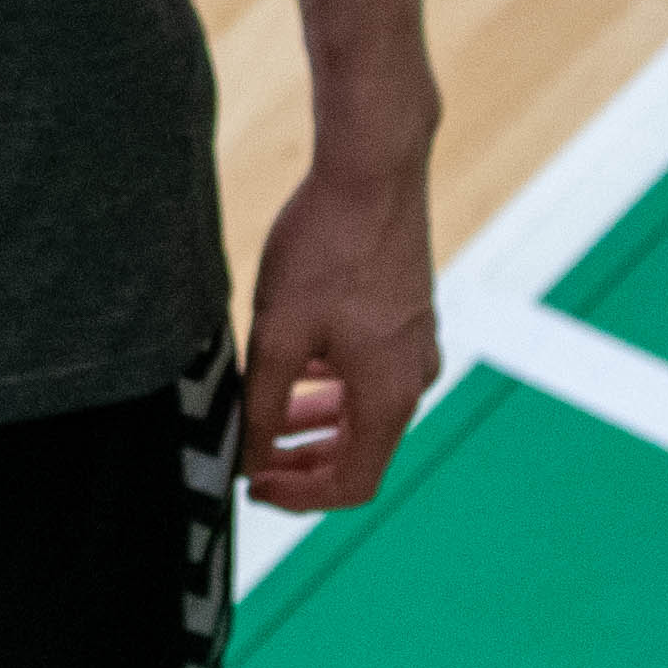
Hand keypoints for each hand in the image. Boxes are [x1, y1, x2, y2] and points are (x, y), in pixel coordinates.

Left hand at [239, 151, 438, 512]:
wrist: (373, 172)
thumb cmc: (325, 250)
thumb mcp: (278, 337)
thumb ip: (264, 407)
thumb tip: (250, 459)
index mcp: (390, 396)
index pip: (354, 483)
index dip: (300, 496)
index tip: (253, 486)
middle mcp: (414, 378)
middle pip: (361, 452)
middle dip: (304, 463)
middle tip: (254, 462)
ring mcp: (416, 347)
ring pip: (364, 412)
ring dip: (316, 425)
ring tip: (266, 422)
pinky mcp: (408, 319)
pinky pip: (371, 375)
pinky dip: (332, 388)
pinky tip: (294, 372)